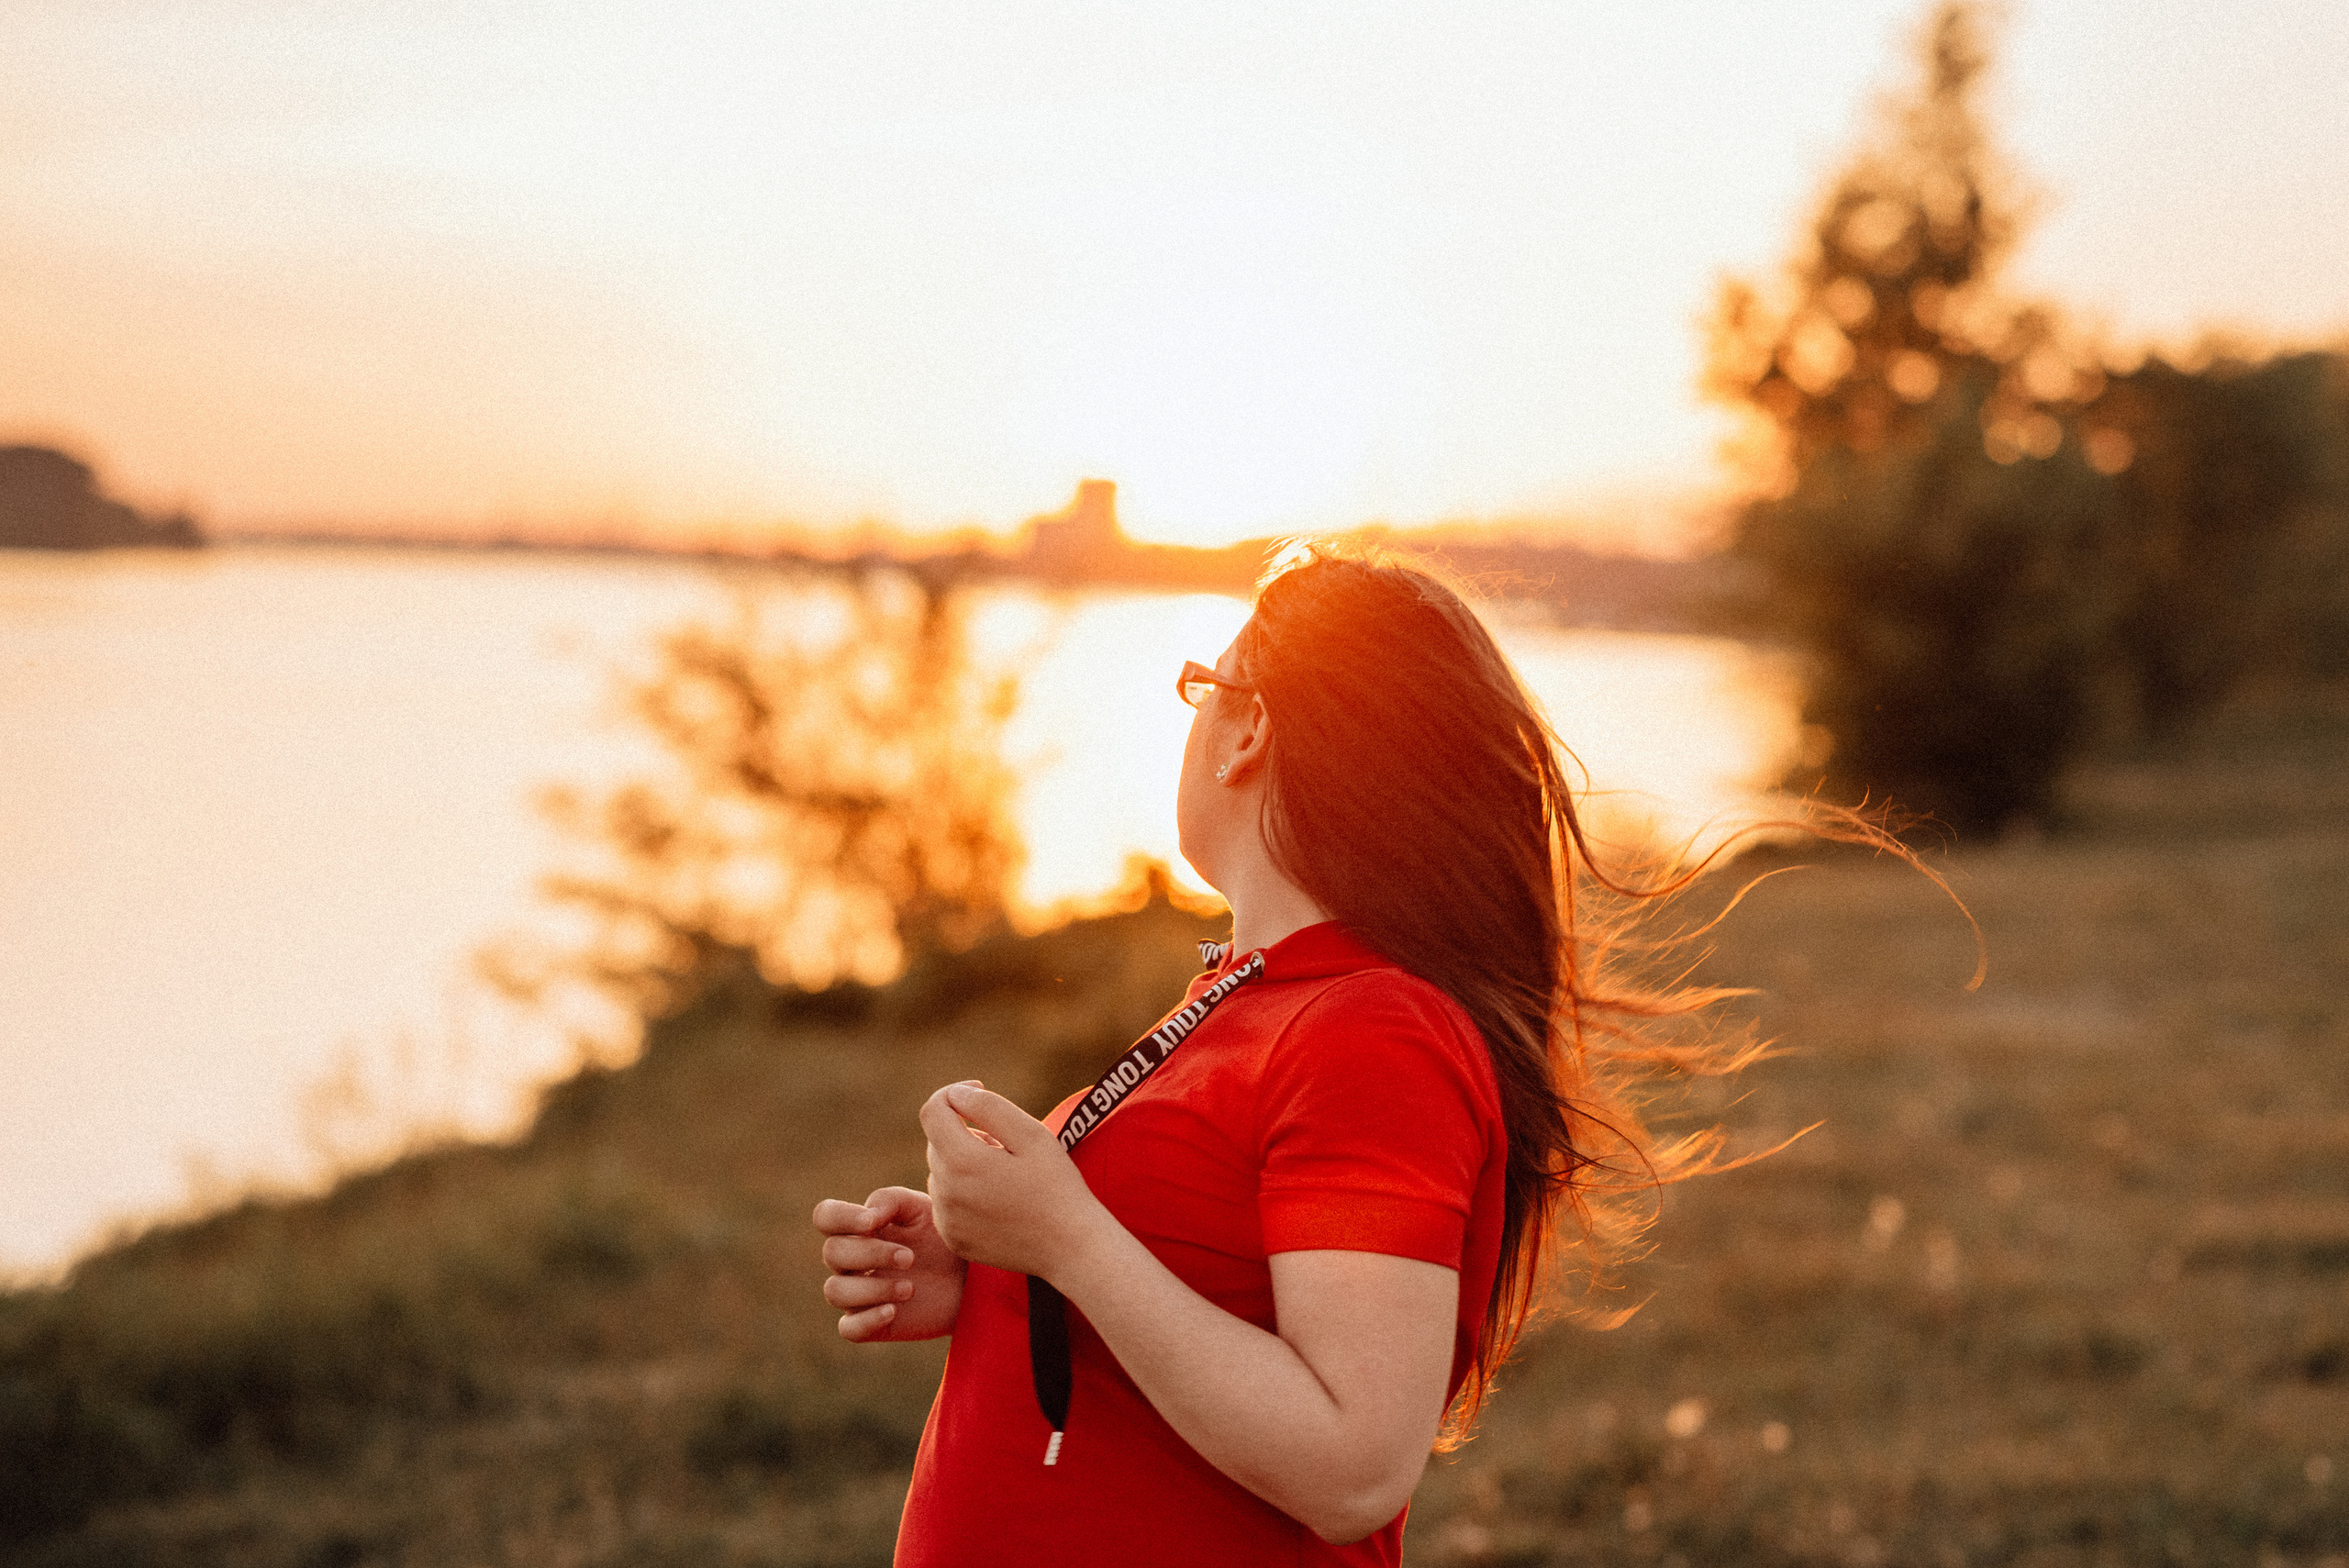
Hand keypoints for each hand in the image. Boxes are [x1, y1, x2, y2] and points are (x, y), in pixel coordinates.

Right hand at [813, 1185, 965, 1341]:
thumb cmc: (942, 1238)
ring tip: (910, 1288)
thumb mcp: (922, 1209)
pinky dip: (866, 1320)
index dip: (840, 1217)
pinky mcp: (872, 1325)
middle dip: (871, 1253)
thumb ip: (892, 1200)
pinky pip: (848, 1329)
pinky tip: (893, 1311)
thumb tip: (868, 1215)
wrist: (970, 1278)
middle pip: (832, 1253)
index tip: (872, 1222)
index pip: (825, 1217)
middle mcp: (853, 1262)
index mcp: (860, 1229)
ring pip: (835, 1291)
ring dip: (871, 1288)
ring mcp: (859, 1295)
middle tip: (910, 1258)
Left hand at [920, 1080, 1106, 1278]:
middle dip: (964, 1131)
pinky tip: (998, 1200)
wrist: (1070, 1248)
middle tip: (1007, 1144)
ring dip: (963, 1162)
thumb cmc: (1056, 1186)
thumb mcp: (1031, 1134)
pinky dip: (963, 1192)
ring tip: (1006, 1174)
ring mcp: (946, 1220)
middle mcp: (944, 1193)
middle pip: (937, 1142)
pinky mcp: (953, 1239)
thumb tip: (956, 1094)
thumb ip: (987, 1106)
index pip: (932, 1112)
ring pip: (941, 1172)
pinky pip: (946, 1202)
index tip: (980, 1090)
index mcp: (962, 1161)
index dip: (953, 1093)